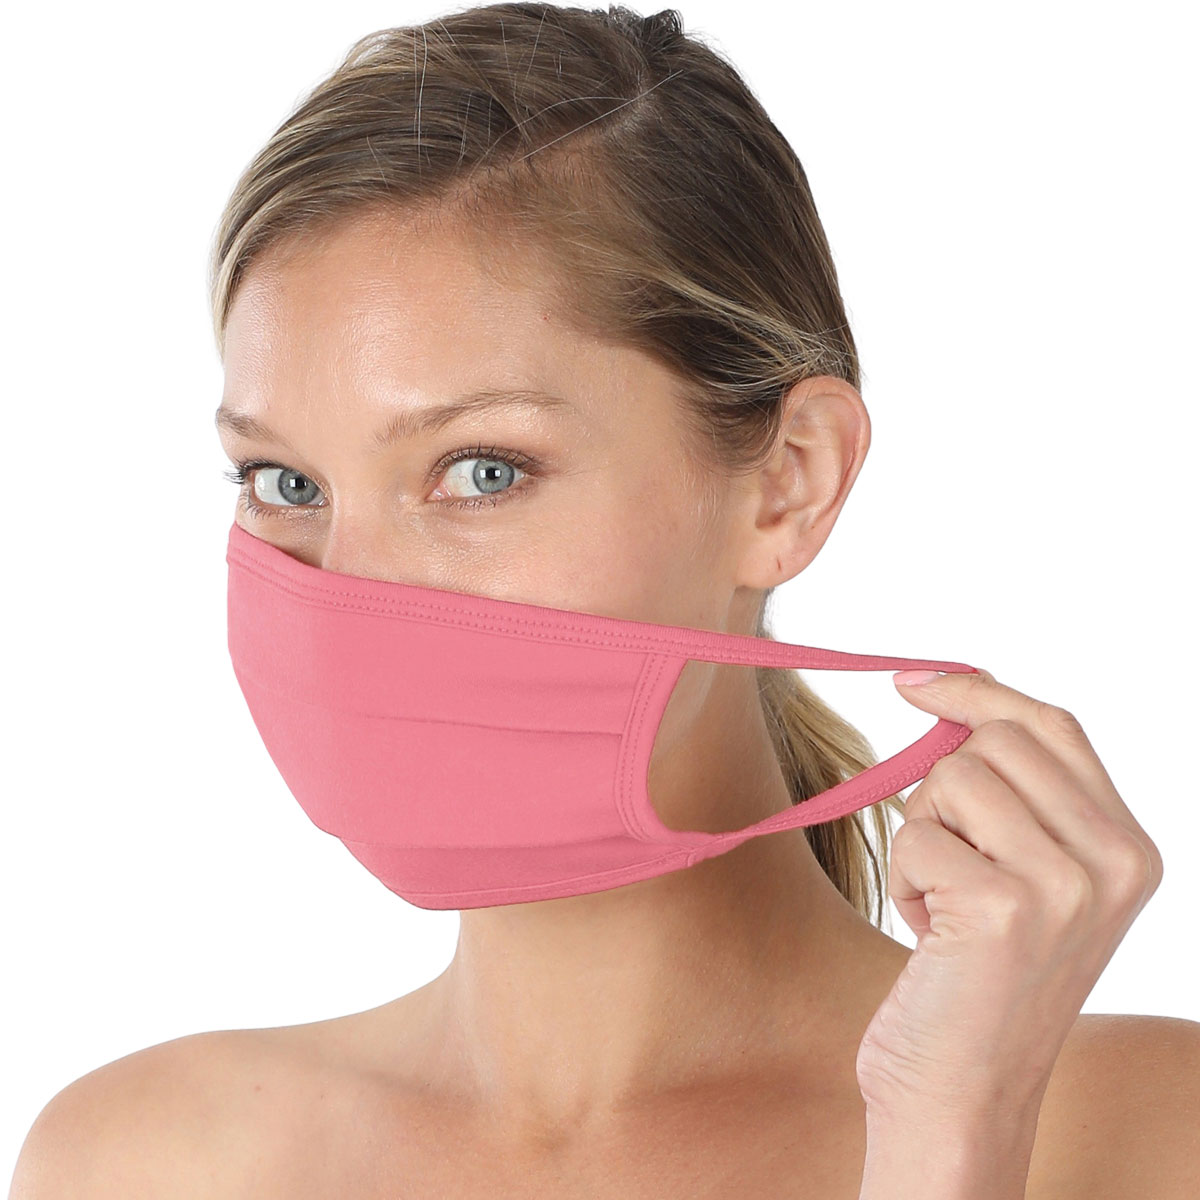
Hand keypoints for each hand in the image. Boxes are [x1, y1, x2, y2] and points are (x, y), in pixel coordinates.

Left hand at [855, 667, 1162, 1124]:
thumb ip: (1014, 790)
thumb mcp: (1024, 874)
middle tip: (953, 867)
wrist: (962, 1092)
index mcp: (1129, 848)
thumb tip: (944, 688)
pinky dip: (905, 881)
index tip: (911, 682)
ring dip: (922, 838)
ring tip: (946, 906)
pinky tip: (933, 937)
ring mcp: (1067, 884)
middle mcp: (1116, 861)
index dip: (975, 692)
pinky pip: (915, 836)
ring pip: (949, 779)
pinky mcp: (1005, 908)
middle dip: (943, 792)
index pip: (1051, 723)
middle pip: (994, 742)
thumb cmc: (975, 976)